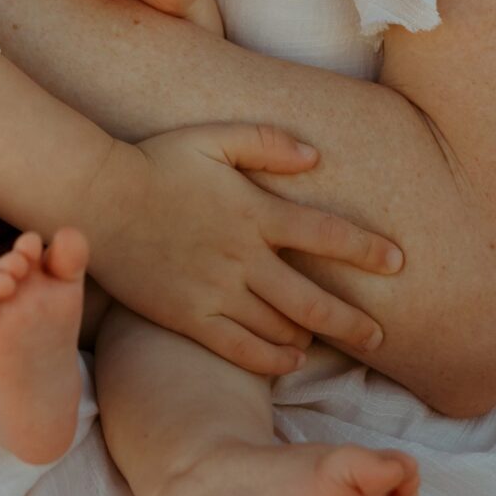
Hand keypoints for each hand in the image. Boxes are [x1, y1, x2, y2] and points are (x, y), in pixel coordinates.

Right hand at [79, 124, 402, 376]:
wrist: (97, 198)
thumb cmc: (155, 161)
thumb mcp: (213, 135)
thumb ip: (267, 142)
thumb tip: (315, 156)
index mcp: (255, 212)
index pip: (327, 235)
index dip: (367, 251)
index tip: (398, 263)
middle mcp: (243, 257)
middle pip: (314, 299)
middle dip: (353, 321)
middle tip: (379, 336)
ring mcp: (216, 291)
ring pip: (281, 327)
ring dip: (313, 337)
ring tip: (333, 343)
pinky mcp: (189, 317)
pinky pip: (241, 349)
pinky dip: (273, 359)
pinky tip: (289, 360)